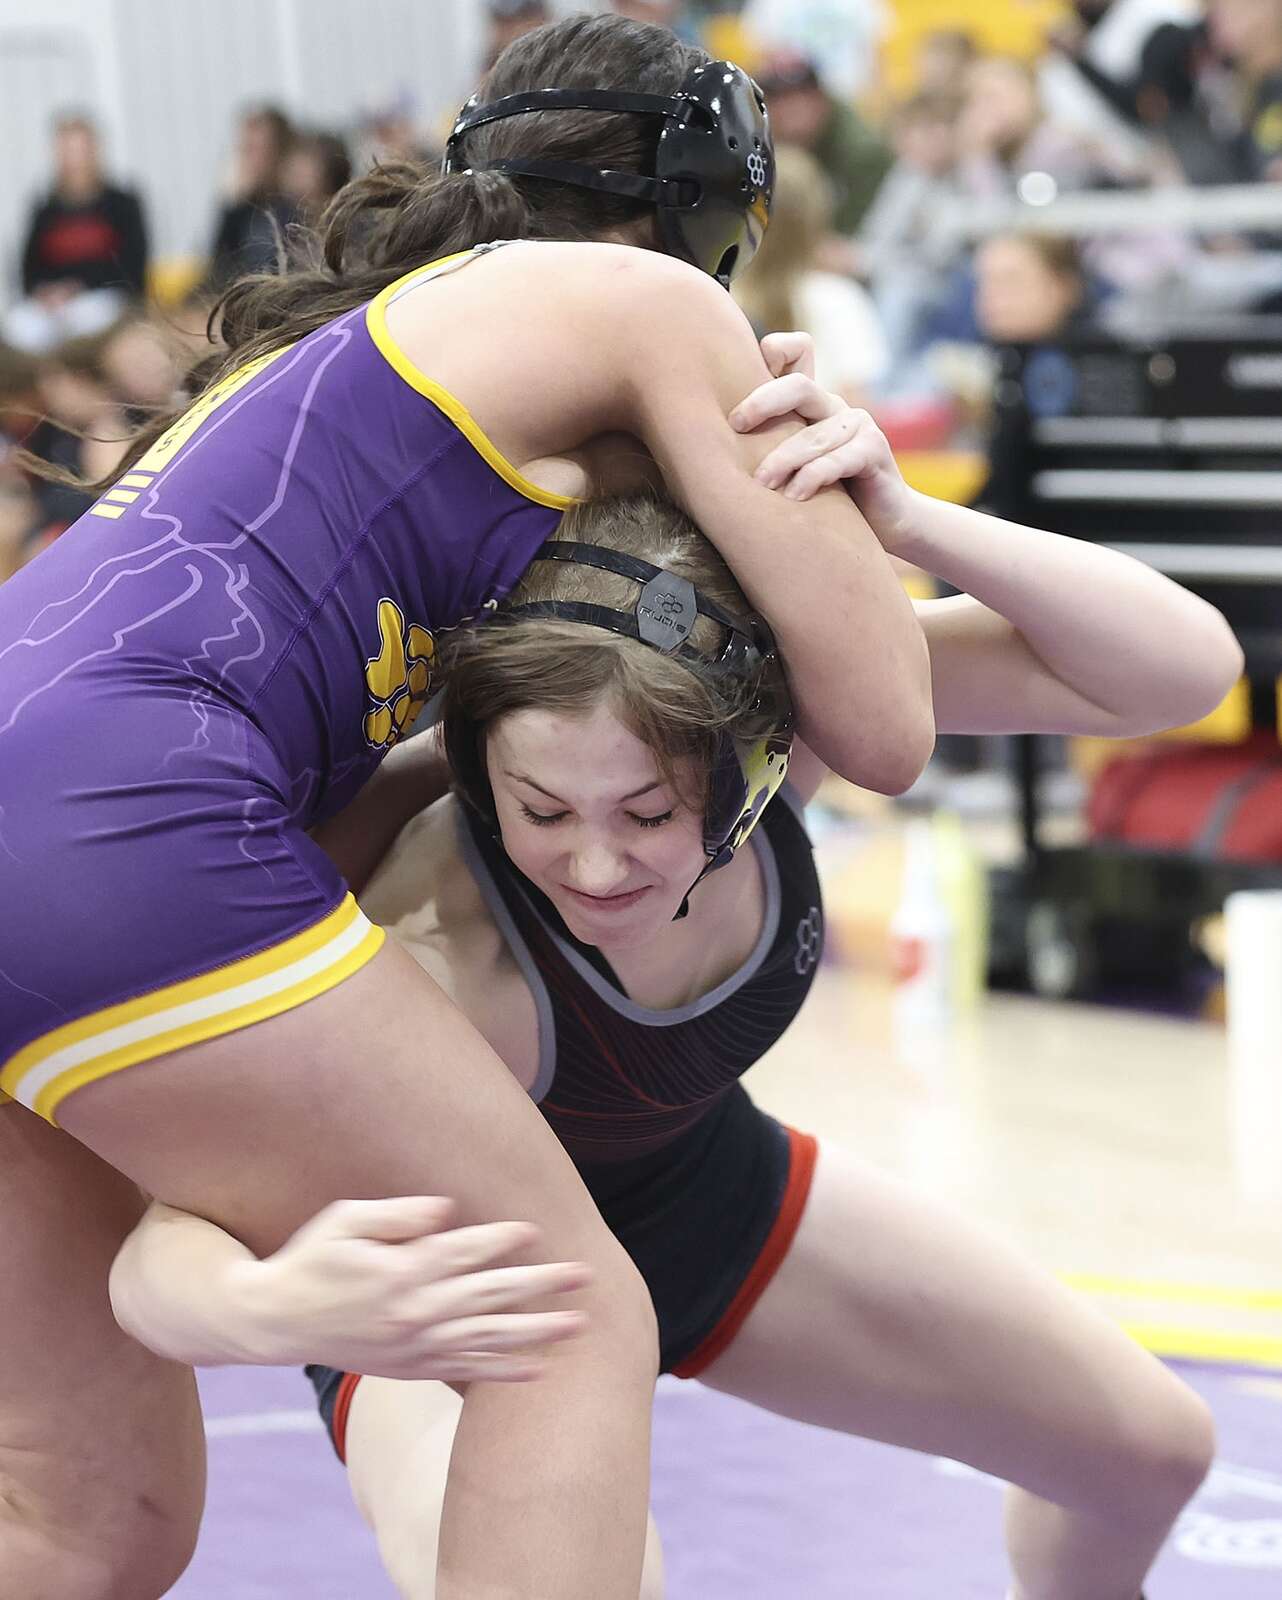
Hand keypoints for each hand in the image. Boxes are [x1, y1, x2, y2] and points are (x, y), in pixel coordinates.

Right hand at [235, 1196, 590, 1381]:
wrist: (273, 1321)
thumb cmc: (312, 1259)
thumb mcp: (345, 1220)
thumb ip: (398, 1216)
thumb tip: (446, 1209)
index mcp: (400, 1271)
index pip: (461, 1253)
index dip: (499, 1241)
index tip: (534, 1232)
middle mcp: (413, 1311)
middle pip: (488, 1296)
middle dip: (539, 1286)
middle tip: (583, 1275)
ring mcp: (414, 1345)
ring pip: (487, 1339)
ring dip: (535, 1332)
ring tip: (577, 1324)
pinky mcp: (410, 1368)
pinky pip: (465, 1372)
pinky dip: (502, 1372)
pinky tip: (538, 1369)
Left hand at [730, 369, 917, 557]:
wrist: (883, 524)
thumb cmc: (826, 498)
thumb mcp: (790, 468)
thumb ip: (763, 449)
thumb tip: (701, 444)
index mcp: (810, 403)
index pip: (797, 352)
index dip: (774, 351)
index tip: (742, 388)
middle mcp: (832, 406)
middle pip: (798, 385)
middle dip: (762, 402)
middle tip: (735, 425)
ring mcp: (857, 425)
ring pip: (813, 434)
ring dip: (783, 459)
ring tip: (763, 484)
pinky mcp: (875, 449)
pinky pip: (838, 458)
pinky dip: (813, 477)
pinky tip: (796, 496)